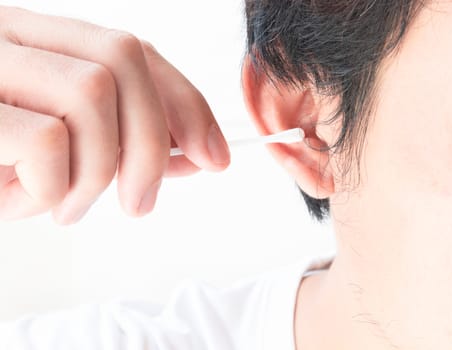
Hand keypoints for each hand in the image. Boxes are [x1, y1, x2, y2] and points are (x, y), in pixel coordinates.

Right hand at [0, 6, 229, 224]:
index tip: (214, 155)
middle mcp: (9, 33)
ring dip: (99, 171)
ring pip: (91, 93)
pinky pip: (44, 139)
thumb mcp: (71, 155)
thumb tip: (196, 151)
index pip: (135, 50)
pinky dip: (56, 186)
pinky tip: (36, 203)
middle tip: (142, 203)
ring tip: (73, 206)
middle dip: (153, 140)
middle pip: (123, 57)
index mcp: (41, 40)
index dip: (186, 103)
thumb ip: (130, 142)